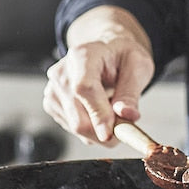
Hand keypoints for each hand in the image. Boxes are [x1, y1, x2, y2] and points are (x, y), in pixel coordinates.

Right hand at [43, 7, 154, 144]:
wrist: (106, 53)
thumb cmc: (121, 57)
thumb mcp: (137, 66)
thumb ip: (131, 92)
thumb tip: (127, 115)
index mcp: (83, 56)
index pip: (84, 88)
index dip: (98, 114)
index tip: (110, 134)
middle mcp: (62, 73)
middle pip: (78, 117)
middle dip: (105, 130)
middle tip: (127, 126)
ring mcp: (54, 90)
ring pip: (76, 127)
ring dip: (100, 129)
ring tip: (111, 107)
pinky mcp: (51, 104)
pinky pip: (73, 129)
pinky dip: (91, 128)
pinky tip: (97, 109)